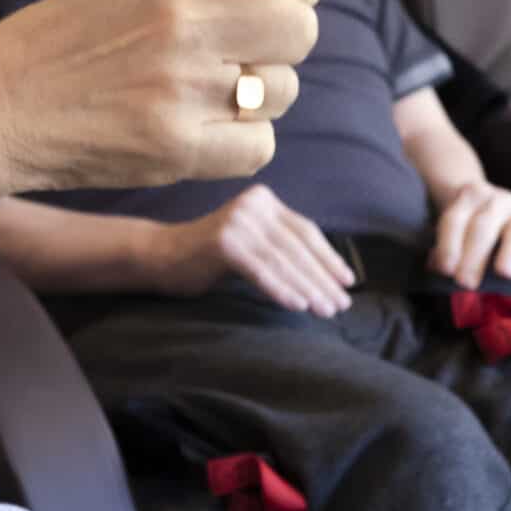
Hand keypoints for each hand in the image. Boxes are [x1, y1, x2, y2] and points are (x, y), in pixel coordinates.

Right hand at [0, 0, 319, 212]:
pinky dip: (237, 144)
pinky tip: (195, 130)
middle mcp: (182, 22)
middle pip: (300, 30)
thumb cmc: (65, 38)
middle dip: (279, 44)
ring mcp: (181, 88)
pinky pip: (261, 146)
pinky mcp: (177, 149)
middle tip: (238, 55)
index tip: (275, 3)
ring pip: (282, 91)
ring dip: (253, 97)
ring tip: (199, 94)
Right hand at [151, 184, 353, 315]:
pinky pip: (261, 270)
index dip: (329, 258)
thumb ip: (281, 246)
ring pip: (282, 260)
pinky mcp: (223, 242)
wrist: (162, 256)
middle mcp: (251, 205)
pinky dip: (282, 289)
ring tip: (326, 310)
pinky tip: (298, 306)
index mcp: (263, 200)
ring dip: (308, 288)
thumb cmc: (210, 256)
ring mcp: (236, 222)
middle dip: (322, 279)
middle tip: (342, 305)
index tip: (348, 282)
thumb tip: (330, 275)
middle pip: (297, 247)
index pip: (305, 231)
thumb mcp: (252, 242)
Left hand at [428, 181, 510, 287]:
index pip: (454, 221)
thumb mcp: (452, 231)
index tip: (445, 270)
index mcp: (468, 197)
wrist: (494, 207)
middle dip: (473, 256)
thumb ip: (445, 250)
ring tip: (503, 273)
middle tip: (466, 282)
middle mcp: (497, 200)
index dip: (448, 246)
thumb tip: (441, 269)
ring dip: (510, 253)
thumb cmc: (467, 227)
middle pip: (483, 226)